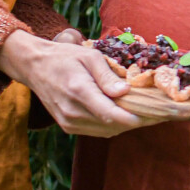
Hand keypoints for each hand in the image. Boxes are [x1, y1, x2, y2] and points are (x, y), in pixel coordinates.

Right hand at [0, 28, 140, 135]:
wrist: (34, 67)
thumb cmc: (64, 57)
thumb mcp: (89, 57)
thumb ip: (107, 76)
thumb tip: (126, 92)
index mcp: (79, 91)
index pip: (111, 114)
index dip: (134, 119)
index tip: (153, 115)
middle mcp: (72, 111)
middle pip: (112, 126)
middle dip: (135, 121)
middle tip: (155, 112)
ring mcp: (68, 122)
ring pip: (106, 132)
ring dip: (124, 125)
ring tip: (141, 113)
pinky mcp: (67, 127)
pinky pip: (96, 131)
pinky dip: (111, 125)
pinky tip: (121, 114)